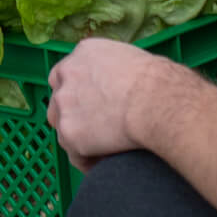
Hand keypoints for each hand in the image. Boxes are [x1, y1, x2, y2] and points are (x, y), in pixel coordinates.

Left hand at [47, 37, 169, 171]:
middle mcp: (67, 74)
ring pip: (63, 127)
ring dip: (78, 138)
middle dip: (72, 114)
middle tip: (95, 128)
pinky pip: (75, 154)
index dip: (77, 91)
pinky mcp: (70, 133)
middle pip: (58, 99)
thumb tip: (123, 85)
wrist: (156, 101)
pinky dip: (88, 161)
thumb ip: (114, 69)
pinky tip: (104, 164)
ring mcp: (65, 104)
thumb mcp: (132, 59)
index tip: (89, 103)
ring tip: (101, 150)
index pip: (66, 73)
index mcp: (84, 52)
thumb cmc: (157, 81)